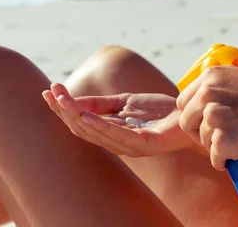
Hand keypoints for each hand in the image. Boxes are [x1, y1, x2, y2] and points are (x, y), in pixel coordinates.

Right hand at [42, 83, 198, 156]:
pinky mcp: (144, 144)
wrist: (189, 117)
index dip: (62, 108)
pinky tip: (87, 115)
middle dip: (65, 111)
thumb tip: (74, 100)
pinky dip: (100, 126)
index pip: (80, 122)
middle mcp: (116, 142)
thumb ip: (102, 103)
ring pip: (96, 133)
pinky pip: (118, 136)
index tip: (47, 91)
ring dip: (77, 116)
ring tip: (63, 101)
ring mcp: (130, 145)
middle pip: (83, 128)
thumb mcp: (125, 102)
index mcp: (110, 132)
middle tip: (51, 93)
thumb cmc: (159, 112)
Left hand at [177, 66, 237, 169]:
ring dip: (215, 147)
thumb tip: (217, 89)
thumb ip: (229, 82)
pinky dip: (223, 162)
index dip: (195, 114)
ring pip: (201, 141)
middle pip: (186, 121)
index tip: (209, 123)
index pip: (184, 100)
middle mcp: (207, 94)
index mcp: (212, 76)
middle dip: (200, 132)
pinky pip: (214, 158)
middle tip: (221, 138)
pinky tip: (236, 160)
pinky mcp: (224, 141)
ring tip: (237, 146)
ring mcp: (214, 117)